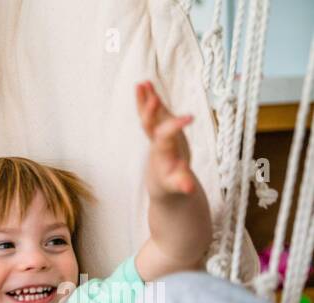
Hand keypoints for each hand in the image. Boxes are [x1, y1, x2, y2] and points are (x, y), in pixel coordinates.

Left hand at [136, 80, 196, 197]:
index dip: (175, 127)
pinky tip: (146, 84)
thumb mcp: (178, 185)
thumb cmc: (171, 184)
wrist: (163, 181)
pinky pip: (153, 111)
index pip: (166, 137)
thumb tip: (190, 189)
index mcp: (163, 152)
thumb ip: (183, 184)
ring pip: (148, 116)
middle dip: (151, 113)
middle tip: (152, 98)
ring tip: (141, 83)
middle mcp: (156, 141)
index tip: (189, 118)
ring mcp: (156, 133)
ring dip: (144, 100)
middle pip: (150, 126)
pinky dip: (150, 98)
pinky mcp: (159, 128)